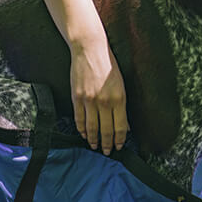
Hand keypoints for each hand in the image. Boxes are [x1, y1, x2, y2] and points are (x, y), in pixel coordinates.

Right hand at [69, 40, 128, 154]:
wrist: (90, 49)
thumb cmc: (108, 64)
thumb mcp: (121, 84)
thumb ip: (122, 106)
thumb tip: (124, 125)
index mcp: (119, 98)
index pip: (120, 127)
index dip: (119, 140)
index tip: (118, 147)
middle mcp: (104, 102)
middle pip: (106, 130)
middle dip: (107, 144)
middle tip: (106, 152)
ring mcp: (89, 100)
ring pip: (91, 127)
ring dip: (93, 139)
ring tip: (95, 146)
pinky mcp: (77, 97)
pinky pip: (79, 118)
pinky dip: (81, 129)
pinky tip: (83, 134)